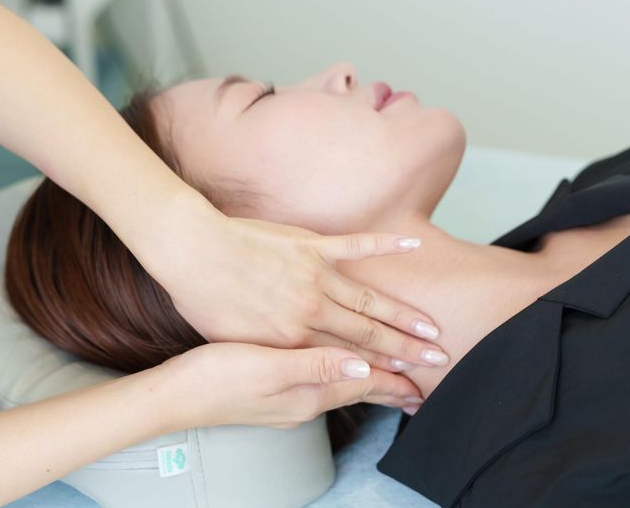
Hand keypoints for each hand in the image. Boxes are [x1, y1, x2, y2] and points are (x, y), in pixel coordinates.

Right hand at [157, 343, 422, 429]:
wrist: (175, 394)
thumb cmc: (215, 378)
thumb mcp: (265, 369)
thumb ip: (314, 367)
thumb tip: (362, 367)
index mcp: (307, 392)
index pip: (364, 386)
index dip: (395, 379)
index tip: (425, 376)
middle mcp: (304, 399)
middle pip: (359, 391)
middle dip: (391, 388)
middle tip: (421, 390)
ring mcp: (289, 398)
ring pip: (343, 388)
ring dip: (371, 384)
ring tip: (393, 383)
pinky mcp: (273, 389)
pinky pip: (320, 381)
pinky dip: (341, 375)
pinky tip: (335, 369)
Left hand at [168, 215, 446, 371]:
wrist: (192, 252)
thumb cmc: (206, 300)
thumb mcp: (236, 343)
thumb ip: (274, 354)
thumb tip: (298, 364)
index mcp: (292, 340)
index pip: (347, 360)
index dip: (382, 372)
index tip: (408, 382)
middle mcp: (311, 312)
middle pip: (368, 334)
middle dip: (405, 351)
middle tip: (437, 359)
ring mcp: (314, 277)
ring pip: (370, 300)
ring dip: (403, 314)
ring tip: (431, 326)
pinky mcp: (311, 246)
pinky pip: (356, 246)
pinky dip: (385, 247)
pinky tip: (412, 248)